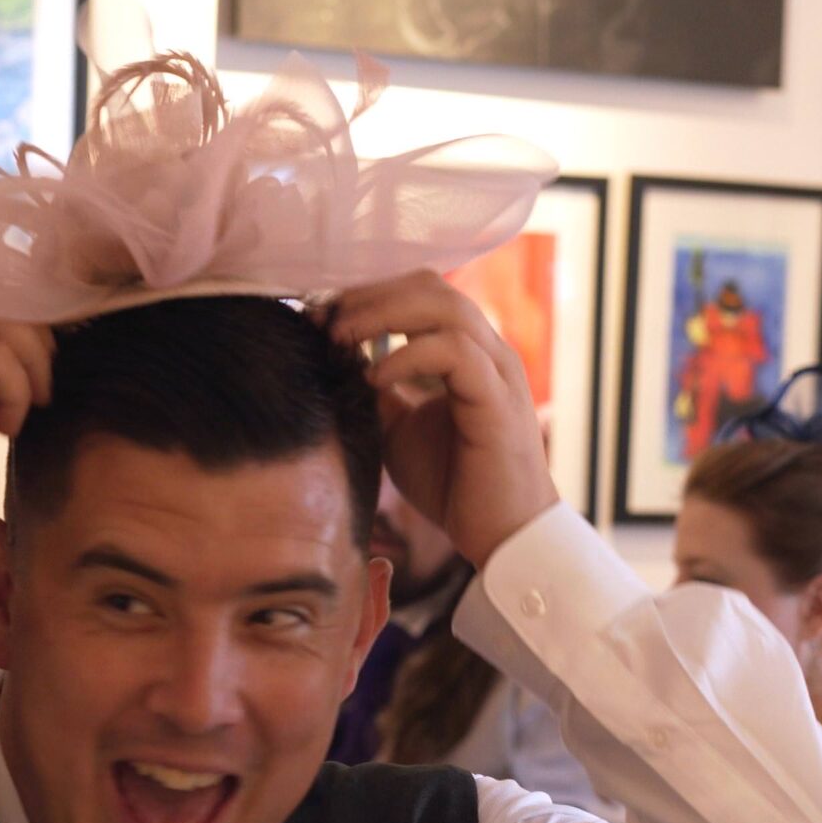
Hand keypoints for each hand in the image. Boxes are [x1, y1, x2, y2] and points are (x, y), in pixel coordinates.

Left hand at [329, 270, 556, 568]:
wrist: (500, 536)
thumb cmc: (455, 484)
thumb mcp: (398, 428)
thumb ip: (379, 390)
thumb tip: (338, 359)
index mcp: (468, 352)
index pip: (419, 293)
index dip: (368, 294)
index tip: (320, 314)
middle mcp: (488, 351)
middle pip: (430, 286)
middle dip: (370, 295)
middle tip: (324, 317)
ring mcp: (497, 371)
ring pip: (445, 307)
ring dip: (383, 314)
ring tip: (341, 336)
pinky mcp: (498, 400)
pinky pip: (455, 352)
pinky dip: (409, 355)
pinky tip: (375, 376)